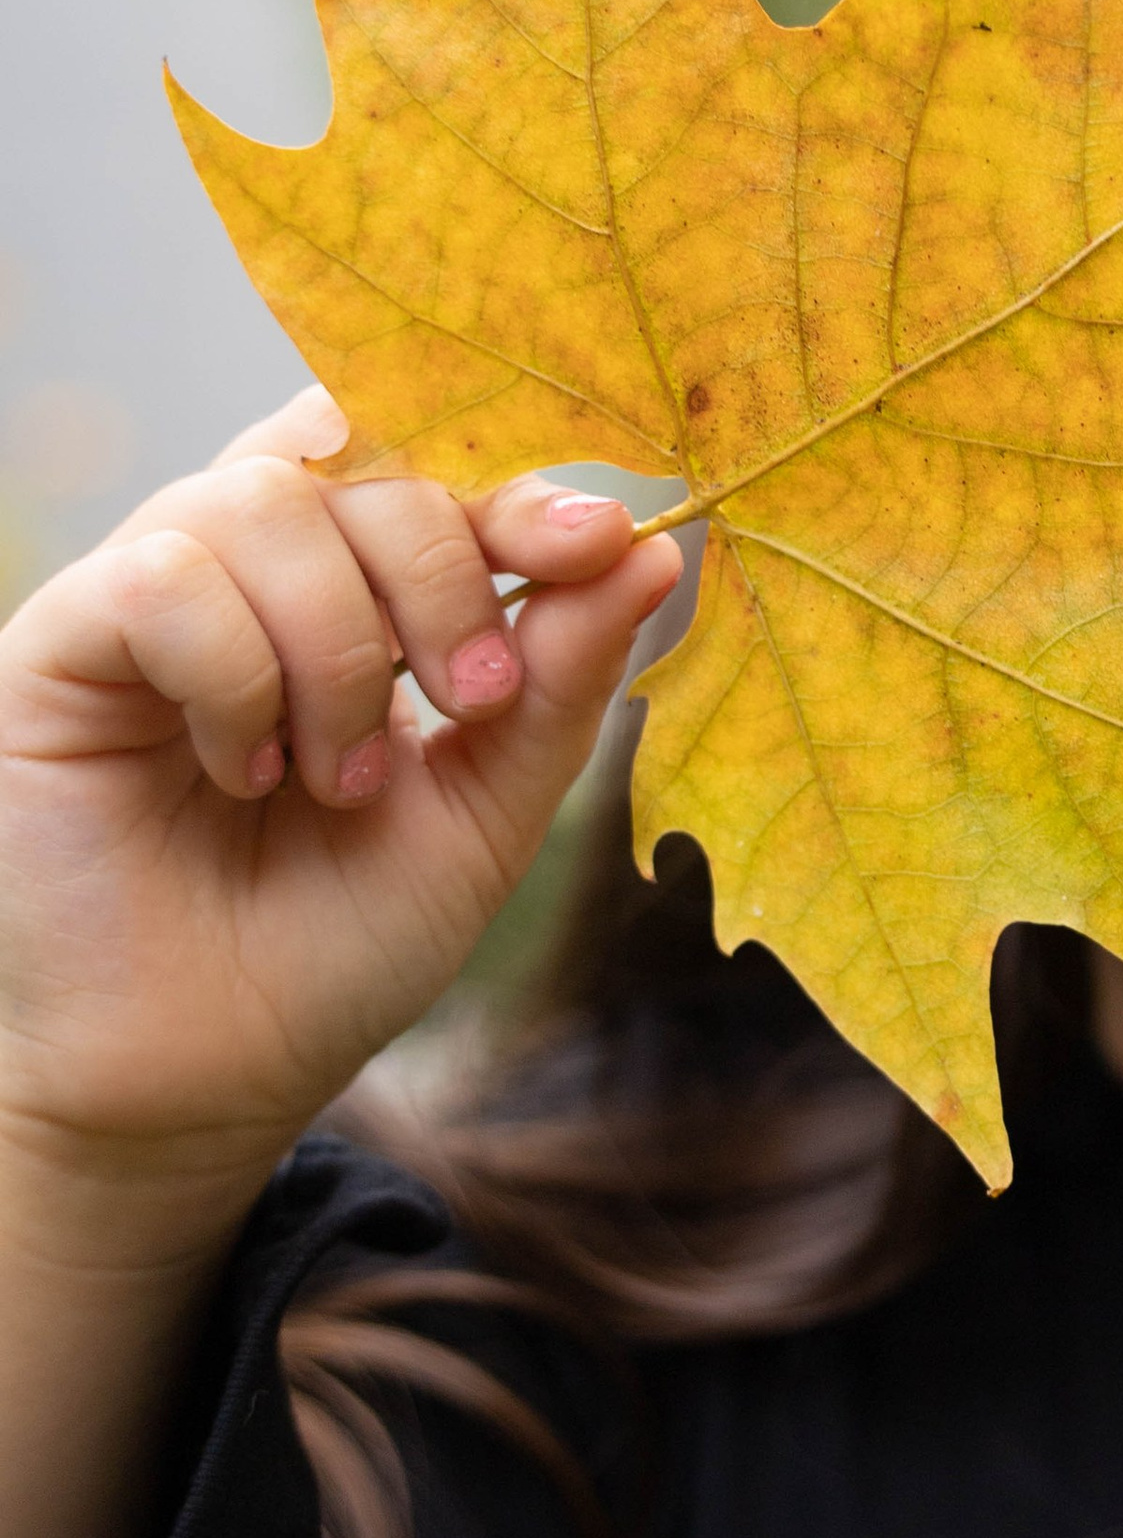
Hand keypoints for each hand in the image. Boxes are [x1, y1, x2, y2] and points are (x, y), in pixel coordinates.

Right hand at [0, 387, 683, 1222]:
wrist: (213, 1078)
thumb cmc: (339, 945)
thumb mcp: (486, 812)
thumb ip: (560, 682)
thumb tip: (648, 549)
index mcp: (355, 589)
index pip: (431, 464)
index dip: (515, 482)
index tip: (596, 541)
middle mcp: (249, 568)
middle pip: (359, 459)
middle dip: (445, 573)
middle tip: (474, 699)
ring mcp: (151, 596)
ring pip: (262, 500)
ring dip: (339, 646)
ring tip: (344, 776)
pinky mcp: (59, 645)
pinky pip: (158, 578)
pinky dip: (234, 672)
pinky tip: (245, 772)